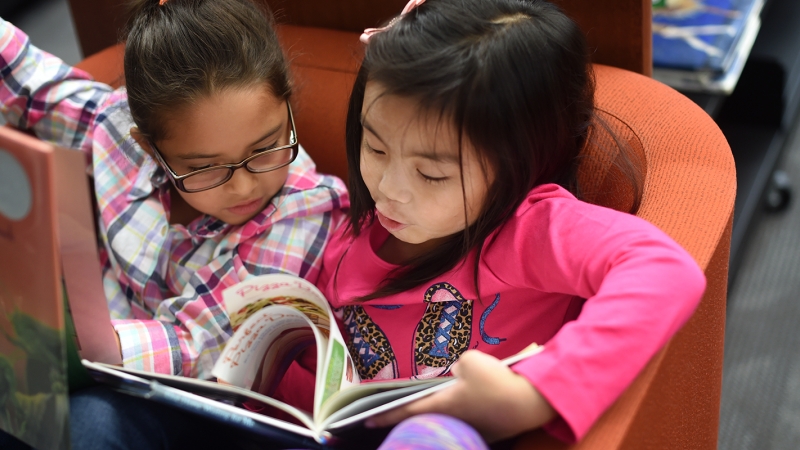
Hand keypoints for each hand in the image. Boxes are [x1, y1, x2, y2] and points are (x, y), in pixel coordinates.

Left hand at [366, 350, 556, 442]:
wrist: (530, 402)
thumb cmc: (496, 380)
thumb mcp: (470, 361)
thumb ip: (456, 366)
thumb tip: (457, 374)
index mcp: (443, 404)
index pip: (406, 411)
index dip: (384, 416)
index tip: (366, 421)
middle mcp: (454, 420)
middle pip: (425, 419)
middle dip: (408, 418)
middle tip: (391, 416)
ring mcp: (472, 428)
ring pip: (447, 421)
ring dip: (436, 417)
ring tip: (426, 410)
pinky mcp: (489, 430)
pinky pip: (468, 422)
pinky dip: (461, 416)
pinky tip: (467, 408)